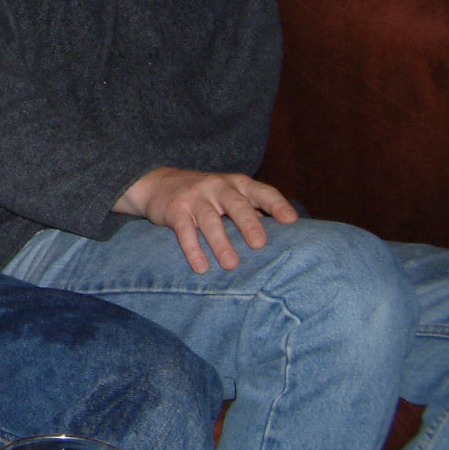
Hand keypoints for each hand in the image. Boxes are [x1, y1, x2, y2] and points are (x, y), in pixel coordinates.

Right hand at [117, 166, 298, 272]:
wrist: (157, 182)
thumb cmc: (205, 194)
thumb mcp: (229, 193)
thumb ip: (253, 209)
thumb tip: (286, 236)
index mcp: (237, 184)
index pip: (261, 191)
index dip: (276, 205)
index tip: (291, 221)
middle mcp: (217, 187)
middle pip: (236, 204)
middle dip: (249, 223)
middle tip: (260, 244)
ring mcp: (194, 197)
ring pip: (210, 220)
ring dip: (221, 243)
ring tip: (231, 264)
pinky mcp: (175, 210)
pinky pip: (184, 231)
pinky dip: (193, 249)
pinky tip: (201, 267)